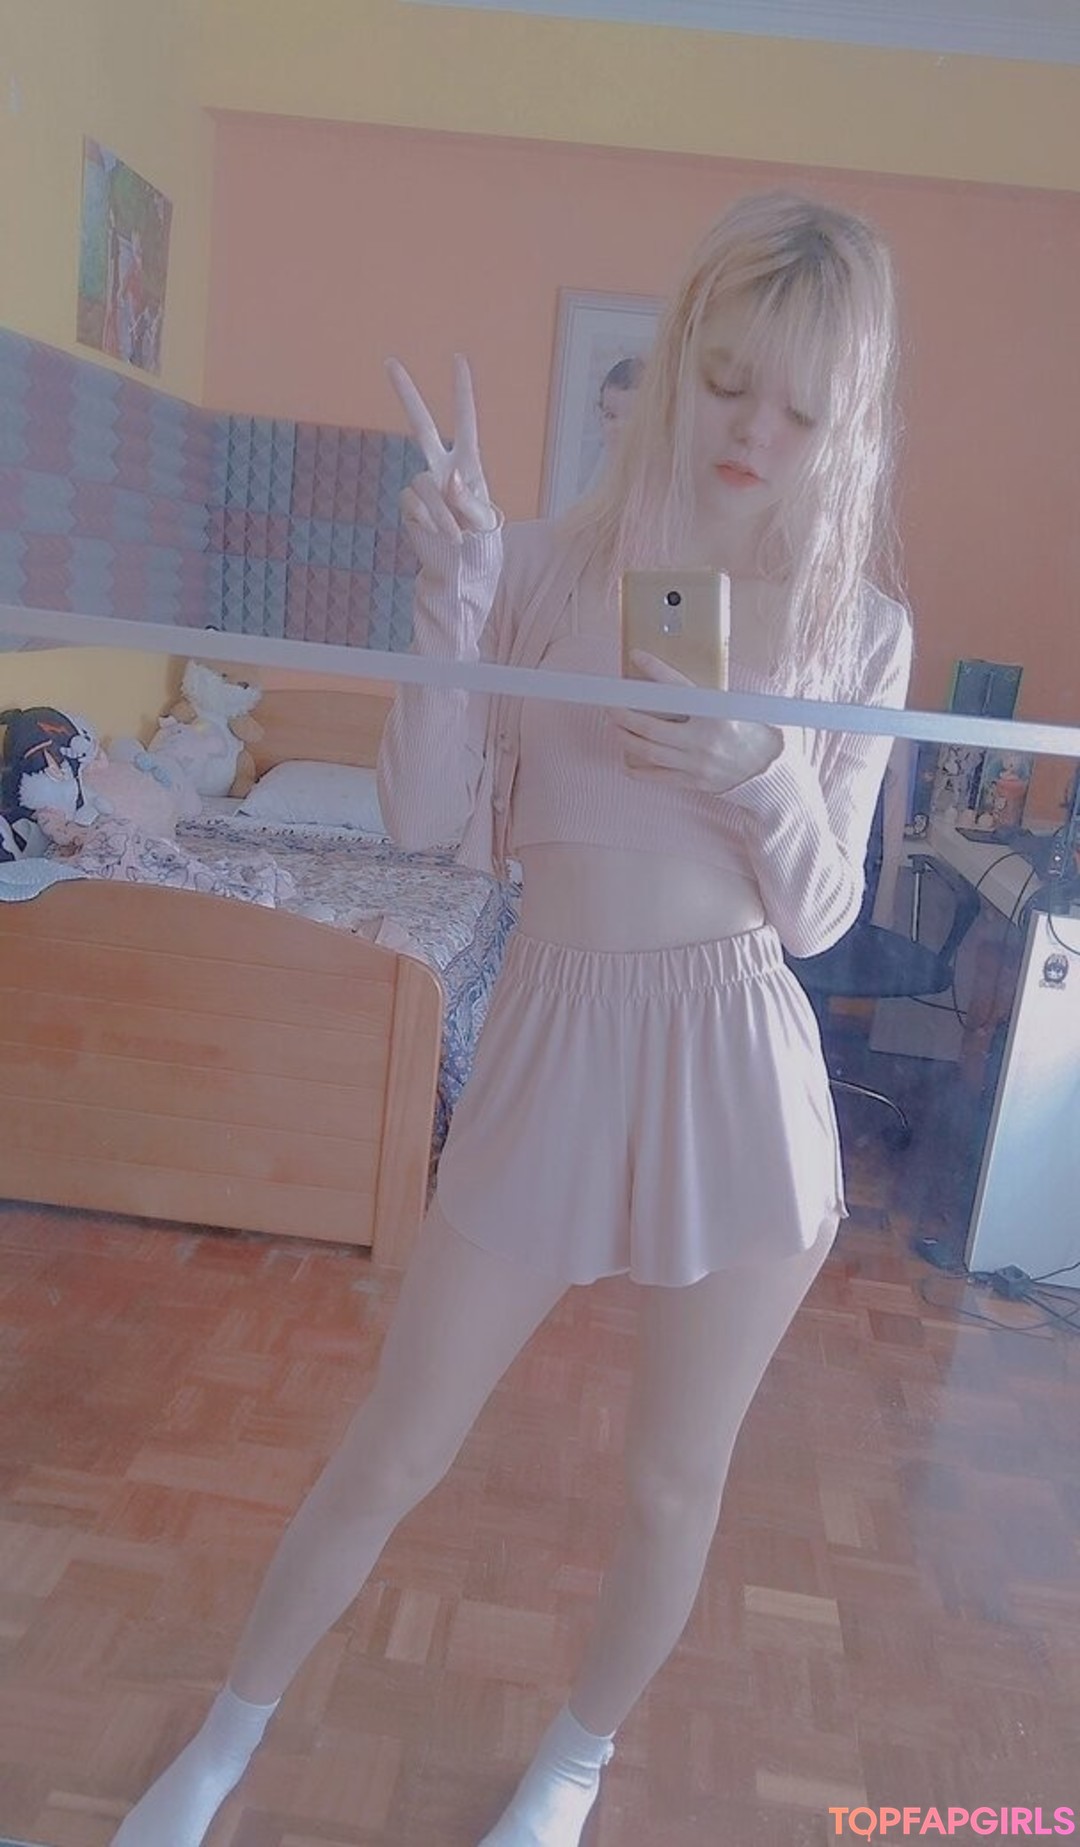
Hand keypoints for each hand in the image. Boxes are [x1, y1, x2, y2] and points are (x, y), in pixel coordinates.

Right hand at [386, 353, 497, 539]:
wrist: (461, 568)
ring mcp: (424, 485)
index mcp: (468, 463)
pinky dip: (428, 522)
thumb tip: (449, 478)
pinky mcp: (410, 506)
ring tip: (456, 536)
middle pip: (421, 425)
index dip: (462, 392)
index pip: (464, 421)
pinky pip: (414, 507)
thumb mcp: (485, 522)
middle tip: (390, 361)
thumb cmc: (482, 541)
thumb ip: (470, 501)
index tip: (459, 359)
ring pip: (424, 484)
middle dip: (406, 395)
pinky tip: (438, 536)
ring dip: (440, 512)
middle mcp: (442, 467)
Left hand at [612, 652, 781, 793]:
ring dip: (626, 738)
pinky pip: (658, 776)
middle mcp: (703, 740)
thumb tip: (667, 686)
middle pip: (651, 727)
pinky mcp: (693, 781)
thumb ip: (701, 700)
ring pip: (649, 751)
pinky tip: (627, 762)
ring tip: (615, 728)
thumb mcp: (731, 708)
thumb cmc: (749, 732)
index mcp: (716, 715)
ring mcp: (696, 763)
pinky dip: (639, 769)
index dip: (655, 670)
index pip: (678, 689)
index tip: (637, 657)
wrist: (768, 769)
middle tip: (611, 706)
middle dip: (624, 715)